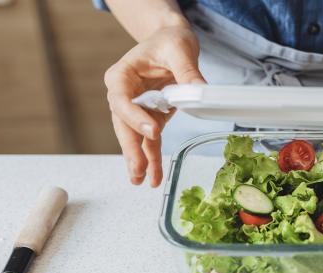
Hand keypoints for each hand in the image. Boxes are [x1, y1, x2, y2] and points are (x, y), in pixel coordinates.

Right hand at [104, 25, 205, 186]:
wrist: (170, 42)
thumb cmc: (169, 41)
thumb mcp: (179, 49)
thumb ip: (187, 70)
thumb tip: (201, 90)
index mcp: (121, 76)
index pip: (122, 99)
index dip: (134, 117)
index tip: (151, 130)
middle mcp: (123, 95)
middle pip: (124, 124)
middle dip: (131, 148)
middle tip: (138, 169)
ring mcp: (135, 110)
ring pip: (134, 138)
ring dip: (139, 159)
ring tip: (142, 180)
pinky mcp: (149, 119)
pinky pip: (149, 141)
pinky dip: (152, 159)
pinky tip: (154, 177)